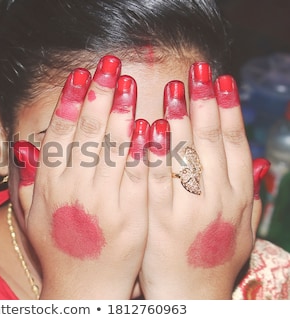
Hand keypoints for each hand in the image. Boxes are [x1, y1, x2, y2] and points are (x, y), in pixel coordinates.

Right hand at [14, 56, 147, 298]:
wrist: (84, 290)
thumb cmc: (59, 252)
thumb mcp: (32, 217)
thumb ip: (30, 182)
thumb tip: (24, 148)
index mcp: (49, 187)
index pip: (60, 134)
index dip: (71, 102)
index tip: (81, 76)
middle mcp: (74, 190)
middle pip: (88, 133)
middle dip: (100, 95)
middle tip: (109, 65)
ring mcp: (104, 203)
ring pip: (114, 149)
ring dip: (122, 112)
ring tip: (129, 84)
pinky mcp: (132, 216)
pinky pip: (139, 175)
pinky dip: (144, 149)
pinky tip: (150, 125)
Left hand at [139, 63, 269, 298]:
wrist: (189, 299)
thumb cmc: (211, 259)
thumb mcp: (241, 229)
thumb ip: (251, 196)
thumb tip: (263, 164)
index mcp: (237, 196)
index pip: (234, 143)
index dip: (229, 109)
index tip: (220, 80)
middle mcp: (218, 199)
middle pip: (212, 141)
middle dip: (204, 102)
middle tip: (196, 70)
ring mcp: (189, 209)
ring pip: (187, 155)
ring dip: (180, 119)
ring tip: (173, 88)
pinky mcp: (160, 220)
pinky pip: (157, 180)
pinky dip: (154, 152)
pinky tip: (147, 128)